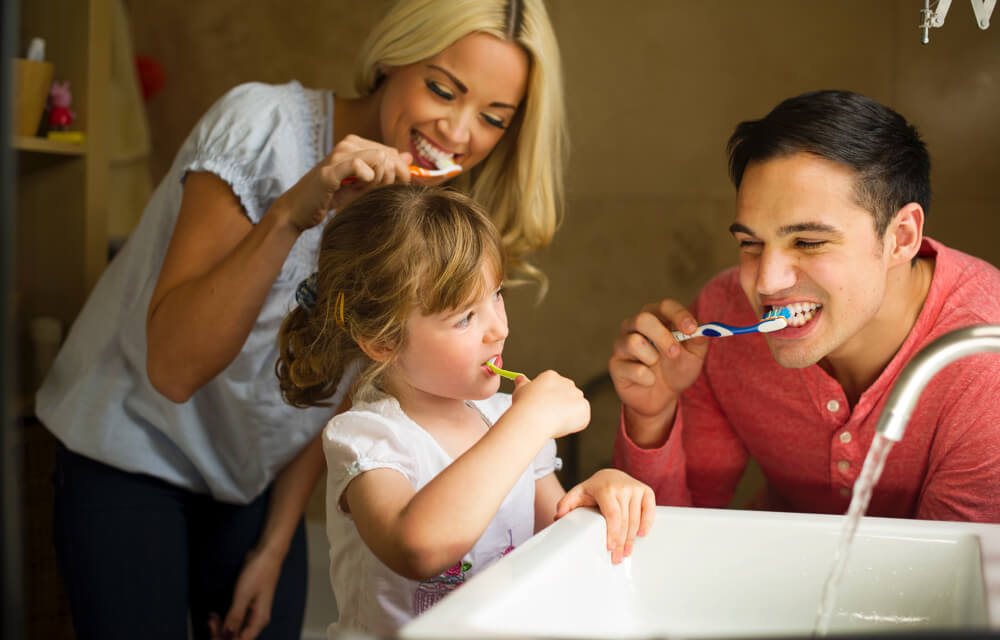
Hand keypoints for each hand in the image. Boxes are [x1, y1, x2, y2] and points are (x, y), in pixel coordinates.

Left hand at [207, 545, 283, 639]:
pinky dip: (225, 619)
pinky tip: (215, 615)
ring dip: (221, 627)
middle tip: (210, 622)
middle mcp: (256, 619)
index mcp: (259, 620)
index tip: (214, 629)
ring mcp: (252, 613)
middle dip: (221, 634)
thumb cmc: (259, 571)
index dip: (226, 639)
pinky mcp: (247, 606)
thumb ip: (235, 616)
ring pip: (235, 629)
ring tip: (211, 618)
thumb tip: (228, 635)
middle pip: (237, 637)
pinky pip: (235, 619)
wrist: (266, 554)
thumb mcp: (244, 594)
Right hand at [272, 134, 412, 232]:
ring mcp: (338, 155)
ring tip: (362, 192)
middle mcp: (348, 144)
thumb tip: (409, 157)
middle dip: (390, 179)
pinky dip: (366, 180)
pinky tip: (356, 188)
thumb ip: (386, 169)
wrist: (300, 209)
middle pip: (390, 157)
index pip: (393, 153)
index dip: (400, 174)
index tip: (391, 189)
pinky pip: (360, 166)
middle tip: (374, 193)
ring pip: (380, 160)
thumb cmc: (332, 197)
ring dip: (378, 182)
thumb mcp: (364, 184)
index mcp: (356, 144)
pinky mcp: (330, 171)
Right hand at [510, 370, 589, 439]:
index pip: (554, 388)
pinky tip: (562, 425)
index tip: (542, 408)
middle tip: (548, 417)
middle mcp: (566, 382)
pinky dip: (575, 425)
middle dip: (560, 407)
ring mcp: (577, 394)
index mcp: (551, 376)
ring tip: (553, 422)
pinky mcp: (584, 407)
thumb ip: (523, 384)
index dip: (548, 401)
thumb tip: (520, 378)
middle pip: (567, 396)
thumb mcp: (520, 391)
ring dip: (568, 416)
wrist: (534, 417)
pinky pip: (582, 418)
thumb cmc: (525, 406)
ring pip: (575, 408)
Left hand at [555, 469, 654, 563]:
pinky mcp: (646, 491)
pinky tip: (640, 535)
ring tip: (626, 552)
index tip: (610, 548)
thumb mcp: (578, 493)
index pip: (612, 515)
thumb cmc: (594, 488)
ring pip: (636, 519)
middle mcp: (622, 487)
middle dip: (621, 542)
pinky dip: (647, 524)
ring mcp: (635, 488)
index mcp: (605, 488)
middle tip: (617, 558)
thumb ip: (566, 504)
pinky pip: (650, 511)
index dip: (613, 533)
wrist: (611, 475)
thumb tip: (558, 517)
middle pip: (625, 521)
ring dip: (632, 539)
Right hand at [608, 298, 708, 432]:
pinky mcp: (615, 364)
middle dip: (662, 336)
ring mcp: (622, 344)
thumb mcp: (695, 355)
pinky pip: (631, 369)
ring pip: (633, 342)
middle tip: (675, 353)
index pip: (665, 306)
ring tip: (658, 368)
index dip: (679, 315)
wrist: (662, 396)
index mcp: (657, 317)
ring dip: (653, 358)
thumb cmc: (677, 369)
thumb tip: (701, 331)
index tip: (692, 329)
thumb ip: (699, 340)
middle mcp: (635, 326)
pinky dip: (647, 378)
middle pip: (643, 319)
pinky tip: (649, 381)